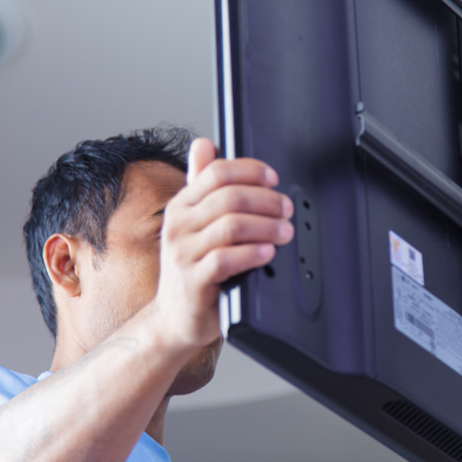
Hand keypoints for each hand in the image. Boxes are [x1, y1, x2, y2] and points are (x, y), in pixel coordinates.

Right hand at [152, 138, 293, 349]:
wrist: (174, 317)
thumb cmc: (192, 268)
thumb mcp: (193, 223)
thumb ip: (201, 186)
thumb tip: (204, 144)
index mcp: (181, 206)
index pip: (216, 172)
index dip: (250, 170)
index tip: (274, 178)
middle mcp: (178, 225)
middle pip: (229, 197)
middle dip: (266, 200)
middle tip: (286, 209)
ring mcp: (183, 254)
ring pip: (231, 226)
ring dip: (266, 226)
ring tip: (285, 232)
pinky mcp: (193, 281)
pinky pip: (226, 259)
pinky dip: (252, 253)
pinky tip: (268, 253)